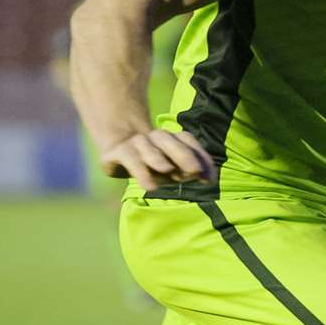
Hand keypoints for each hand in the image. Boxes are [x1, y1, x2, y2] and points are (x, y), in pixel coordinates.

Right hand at [100, 128, 216, 190]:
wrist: (116, 151)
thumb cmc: (152, 163)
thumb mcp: (172, 168)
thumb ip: (188, 170)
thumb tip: (207, 178)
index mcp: (170, 138)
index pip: (187, 141)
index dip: (200, 156)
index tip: (209, 179)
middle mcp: (154, 137)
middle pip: (168, 140)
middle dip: (183, 154)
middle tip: (195, 171)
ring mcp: (135, 142)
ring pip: (147, 147)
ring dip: (158, 158)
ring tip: (168, 170)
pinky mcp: (117, 153)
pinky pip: (131, 161)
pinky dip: (141, 173)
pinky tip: (150, 187)